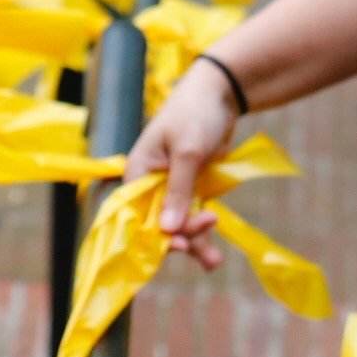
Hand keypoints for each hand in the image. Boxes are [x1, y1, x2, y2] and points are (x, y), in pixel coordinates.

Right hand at [129, 60, 249, 268]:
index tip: (178, 246)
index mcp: (138, 173)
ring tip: (214, 263)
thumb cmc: (195, 114)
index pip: (136, 214)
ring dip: (195, 243)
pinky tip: (213, 256)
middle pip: (158, 223)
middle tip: (205, 245)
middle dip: (180, 238)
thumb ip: (177, 191)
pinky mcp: (190, 188)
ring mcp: (171, 188)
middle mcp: (150, 184)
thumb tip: (167, 230)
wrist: (220, 93)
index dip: (153, 235)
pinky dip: (202, 231)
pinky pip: (192, 216)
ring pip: (178, 224)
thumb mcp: (187, 152)